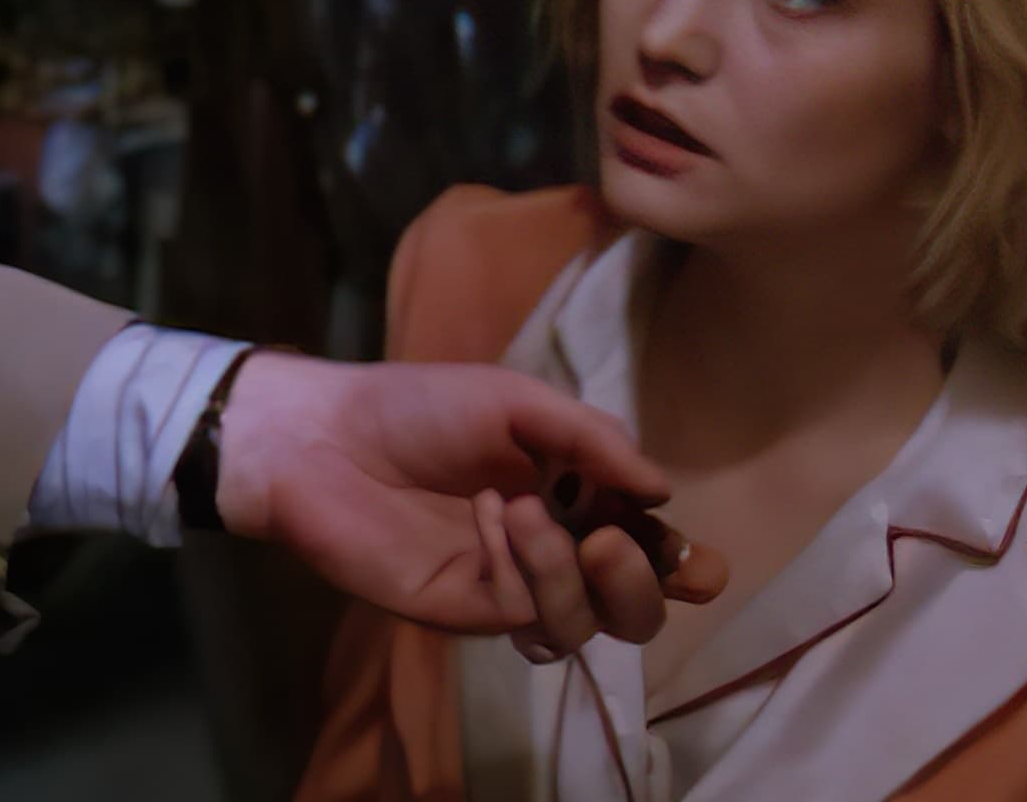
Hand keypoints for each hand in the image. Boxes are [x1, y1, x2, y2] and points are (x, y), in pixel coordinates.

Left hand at [210, 353, 731, 652]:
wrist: (324, 436)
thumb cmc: (416, 407)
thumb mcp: (516, 401)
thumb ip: (592, 440)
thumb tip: (661, 489)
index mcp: (572, 498)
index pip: (646, 548)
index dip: (683, 565)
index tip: (701, 564)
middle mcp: (550, 553)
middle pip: (631, 610)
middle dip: (641, 583)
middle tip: (611, 538)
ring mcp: (509, 588)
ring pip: (584, 625)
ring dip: (570, 569)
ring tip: (522, 508)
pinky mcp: (466, 611)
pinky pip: (527, 615)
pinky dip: (522, 568)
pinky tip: (487, 518)